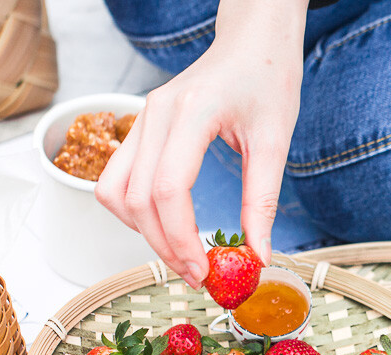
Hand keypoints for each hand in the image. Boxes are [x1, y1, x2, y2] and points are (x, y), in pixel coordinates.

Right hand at [96, 0, 307, 288]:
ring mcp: (142, 119)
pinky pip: (117, 180)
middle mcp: (155, 114)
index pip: (167, 189)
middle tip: (197, 276)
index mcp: (191, 113)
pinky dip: (135, 212)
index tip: (203, 272)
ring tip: (181, 254)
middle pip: (137, 198)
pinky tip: (167, 226)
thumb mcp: (275, 143)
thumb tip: (258, 257)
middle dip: (164, 246)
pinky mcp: (142, 128)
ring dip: (142, 232)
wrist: (252, 43)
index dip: (180, 239)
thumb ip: (262, 203)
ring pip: (114, 191)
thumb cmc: (267, 81)